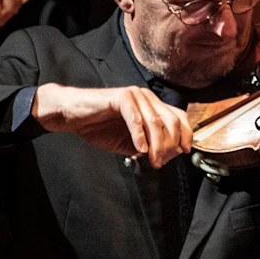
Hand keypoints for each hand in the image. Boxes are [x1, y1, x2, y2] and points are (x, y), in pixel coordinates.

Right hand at [31, 83, 192, 167]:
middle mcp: (148, 98)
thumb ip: (150, 147)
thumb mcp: (131, 142)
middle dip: (169, 145)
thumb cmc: (100, 127)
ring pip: (155, 121)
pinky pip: (136, 118)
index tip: (186, 152)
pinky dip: (140, 136)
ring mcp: (136, 95)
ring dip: (157, 145)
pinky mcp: (122, 97)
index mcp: (153, 106)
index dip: (186, 135)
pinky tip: (140, 149)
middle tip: (161, 162)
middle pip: (171, 121)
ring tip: (152, 160)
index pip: (180, 117)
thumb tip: (170, 155)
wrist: (73, 116)